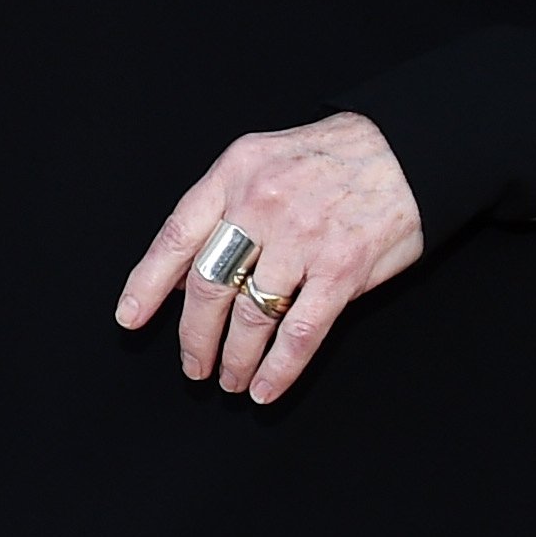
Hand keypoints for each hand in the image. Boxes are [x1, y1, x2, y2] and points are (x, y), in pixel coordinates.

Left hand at [116, 116, 423, 402]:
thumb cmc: (327, 158)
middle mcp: (262, 206)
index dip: (148, 283)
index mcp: (234, 175)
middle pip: (209, 285)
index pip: (176, 236)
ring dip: (235, 357)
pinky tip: (266, 388)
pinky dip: (280, 367)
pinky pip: (301, 330)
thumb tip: (184, 272)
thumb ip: (221, 208)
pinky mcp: (342, 269)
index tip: (129, 317)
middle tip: (193, 365)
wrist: (405, 149)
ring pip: (251, 314)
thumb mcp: (261, 160)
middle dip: (194, 336)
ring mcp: (303, 239)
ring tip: (230, 379)